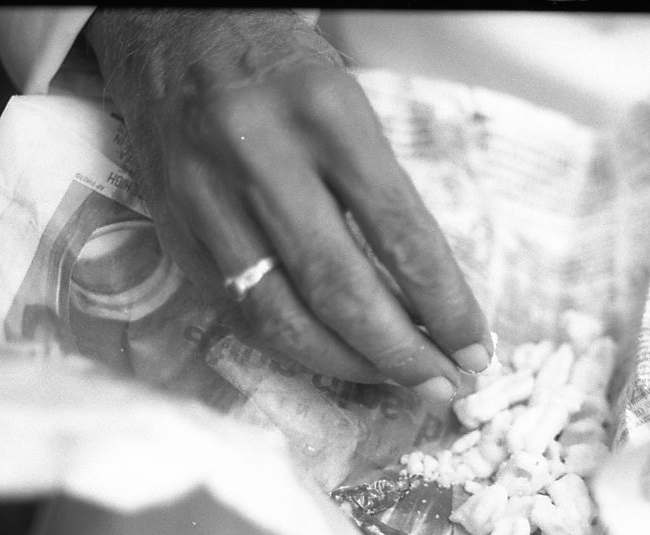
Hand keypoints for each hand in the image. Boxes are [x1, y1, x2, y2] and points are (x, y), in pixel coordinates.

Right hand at [85, 9, 492, 400]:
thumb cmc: (283, 73)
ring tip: (399, 381)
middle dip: (401, 353)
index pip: (399, 232)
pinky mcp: (173, 228)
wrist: (175, 32)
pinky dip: (296, 347)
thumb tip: (431, 298)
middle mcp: (259, 155)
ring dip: (350, 365)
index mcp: (325, 114)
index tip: (476, 346)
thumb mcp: (350, 107)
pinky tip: (338, 357)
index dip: (444, 303)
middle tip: (445, 384)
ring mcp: (206, 196)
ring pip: (282, 315)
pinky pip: (240, 312)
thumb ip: (384, 194)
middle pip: (340, 288)